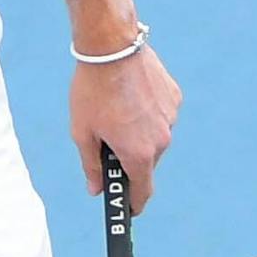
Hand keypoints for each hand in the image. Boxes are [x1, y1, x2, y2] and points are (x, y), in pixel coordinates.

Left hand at [70, 43, 181, 214]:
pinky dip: (147, 113)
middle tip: (107, 143)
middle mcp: (161, 140)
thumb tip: (96, 189)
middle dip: (129, 159)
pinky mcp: (174, 97)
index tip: (128, 209)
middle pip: (147, 163)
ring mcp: (170, 117)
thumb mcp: (82, 132)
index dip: (134, 204)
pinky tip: (130, 97)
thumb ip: (91, 166)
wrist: (112, 46)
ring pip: (155, 137)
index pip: (142, 191)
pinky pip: (161, 115)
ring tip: (116, 111)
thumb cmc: (92, 91)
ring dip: (139, 134)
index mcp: (139, 154)